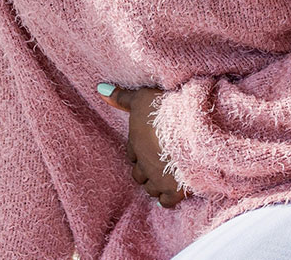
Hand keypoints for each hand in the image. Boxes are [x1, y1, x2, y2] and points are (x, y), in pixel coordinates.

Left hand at [97, 83, 189, 207]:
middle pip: (139, 173)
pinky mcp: (175, 190)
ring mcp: (159, 179)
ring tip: (164, 179)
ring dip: (155, 184)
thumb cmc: (165, 111)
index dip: (138, 151)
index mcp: (136, 143)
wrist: (192, 129)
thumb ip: (122, 97)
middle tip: (156, 164)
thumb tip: (99, 89)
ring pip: (151, 188)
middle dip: (145, 170)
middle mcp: (144, 164)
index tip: (147, 147)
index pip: (131, 153)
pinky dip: (168, 199)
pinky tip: (172, 194)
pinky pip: (167, 201)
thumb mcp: (142, 98)